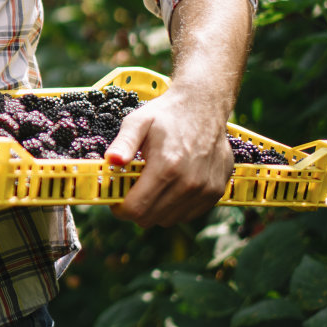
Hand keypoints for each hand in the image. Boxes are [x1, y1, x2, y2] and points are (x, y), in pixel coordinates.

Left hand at [104, 89, 234, 226]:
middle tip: (131, 190)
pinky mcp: (216, 192)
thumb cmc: (165, 114)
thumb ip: (123, 143)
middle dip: (134, 208)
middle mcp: (189, 183)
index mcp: (167, 166)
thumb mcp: (137, 121)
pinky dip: (174, 207)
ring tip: (151, 184)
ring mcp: (206, 190)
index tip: (115, 198)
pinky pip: (187, 214)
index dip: (120, 208)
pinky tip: (170, 186)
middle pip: (150, 219)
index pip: (137, 209)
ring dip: (155, 209)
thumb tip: (110, 160)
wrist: (204, 106)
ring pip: (168, 220)